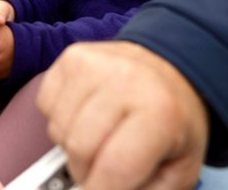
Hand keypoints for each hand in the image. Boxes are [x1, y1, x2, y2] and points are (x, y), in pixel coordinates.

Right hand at [36, 41, 208, 189]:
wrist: (169, 67)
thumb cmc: (174, 118)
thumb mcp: (181, 166)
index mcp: (160, 113)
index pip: (114, 168)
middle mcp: (125, 81)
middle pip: (80, 149)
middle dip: (88, 170)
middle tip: (106, 165)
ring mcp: (94, 65)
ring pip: (58, 130)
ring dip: (74, 144)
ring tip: (99, 135)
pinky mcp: (72, 57)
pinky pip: (46, 105)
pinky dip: (61, 118)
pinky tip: (85, 113)